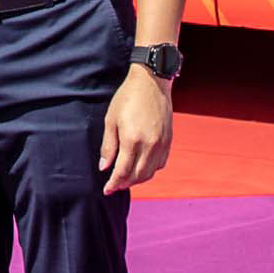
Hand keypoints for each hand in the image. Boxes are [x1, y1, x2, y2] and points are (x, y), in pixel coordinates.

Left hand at [99, 66, 174, 192]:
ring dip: (137, 179)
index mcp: (132, 140)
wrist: (152, 82)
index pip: (122, 171)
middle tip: (114, 185)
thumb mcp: (111, 120)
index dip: (113, 183)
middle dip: (125, 184)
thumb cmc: (128, 98)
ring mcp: (161, 144)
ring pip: (150, 173)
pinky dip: (150, 170)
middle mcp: (149, 145)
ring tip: (126, 179)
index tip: (106, 190)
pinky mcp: (168, 141)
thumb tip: (104, 167)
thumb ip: (108, 146)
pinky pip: (160, 164)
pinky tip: (141, 167)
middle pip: (137, 176)